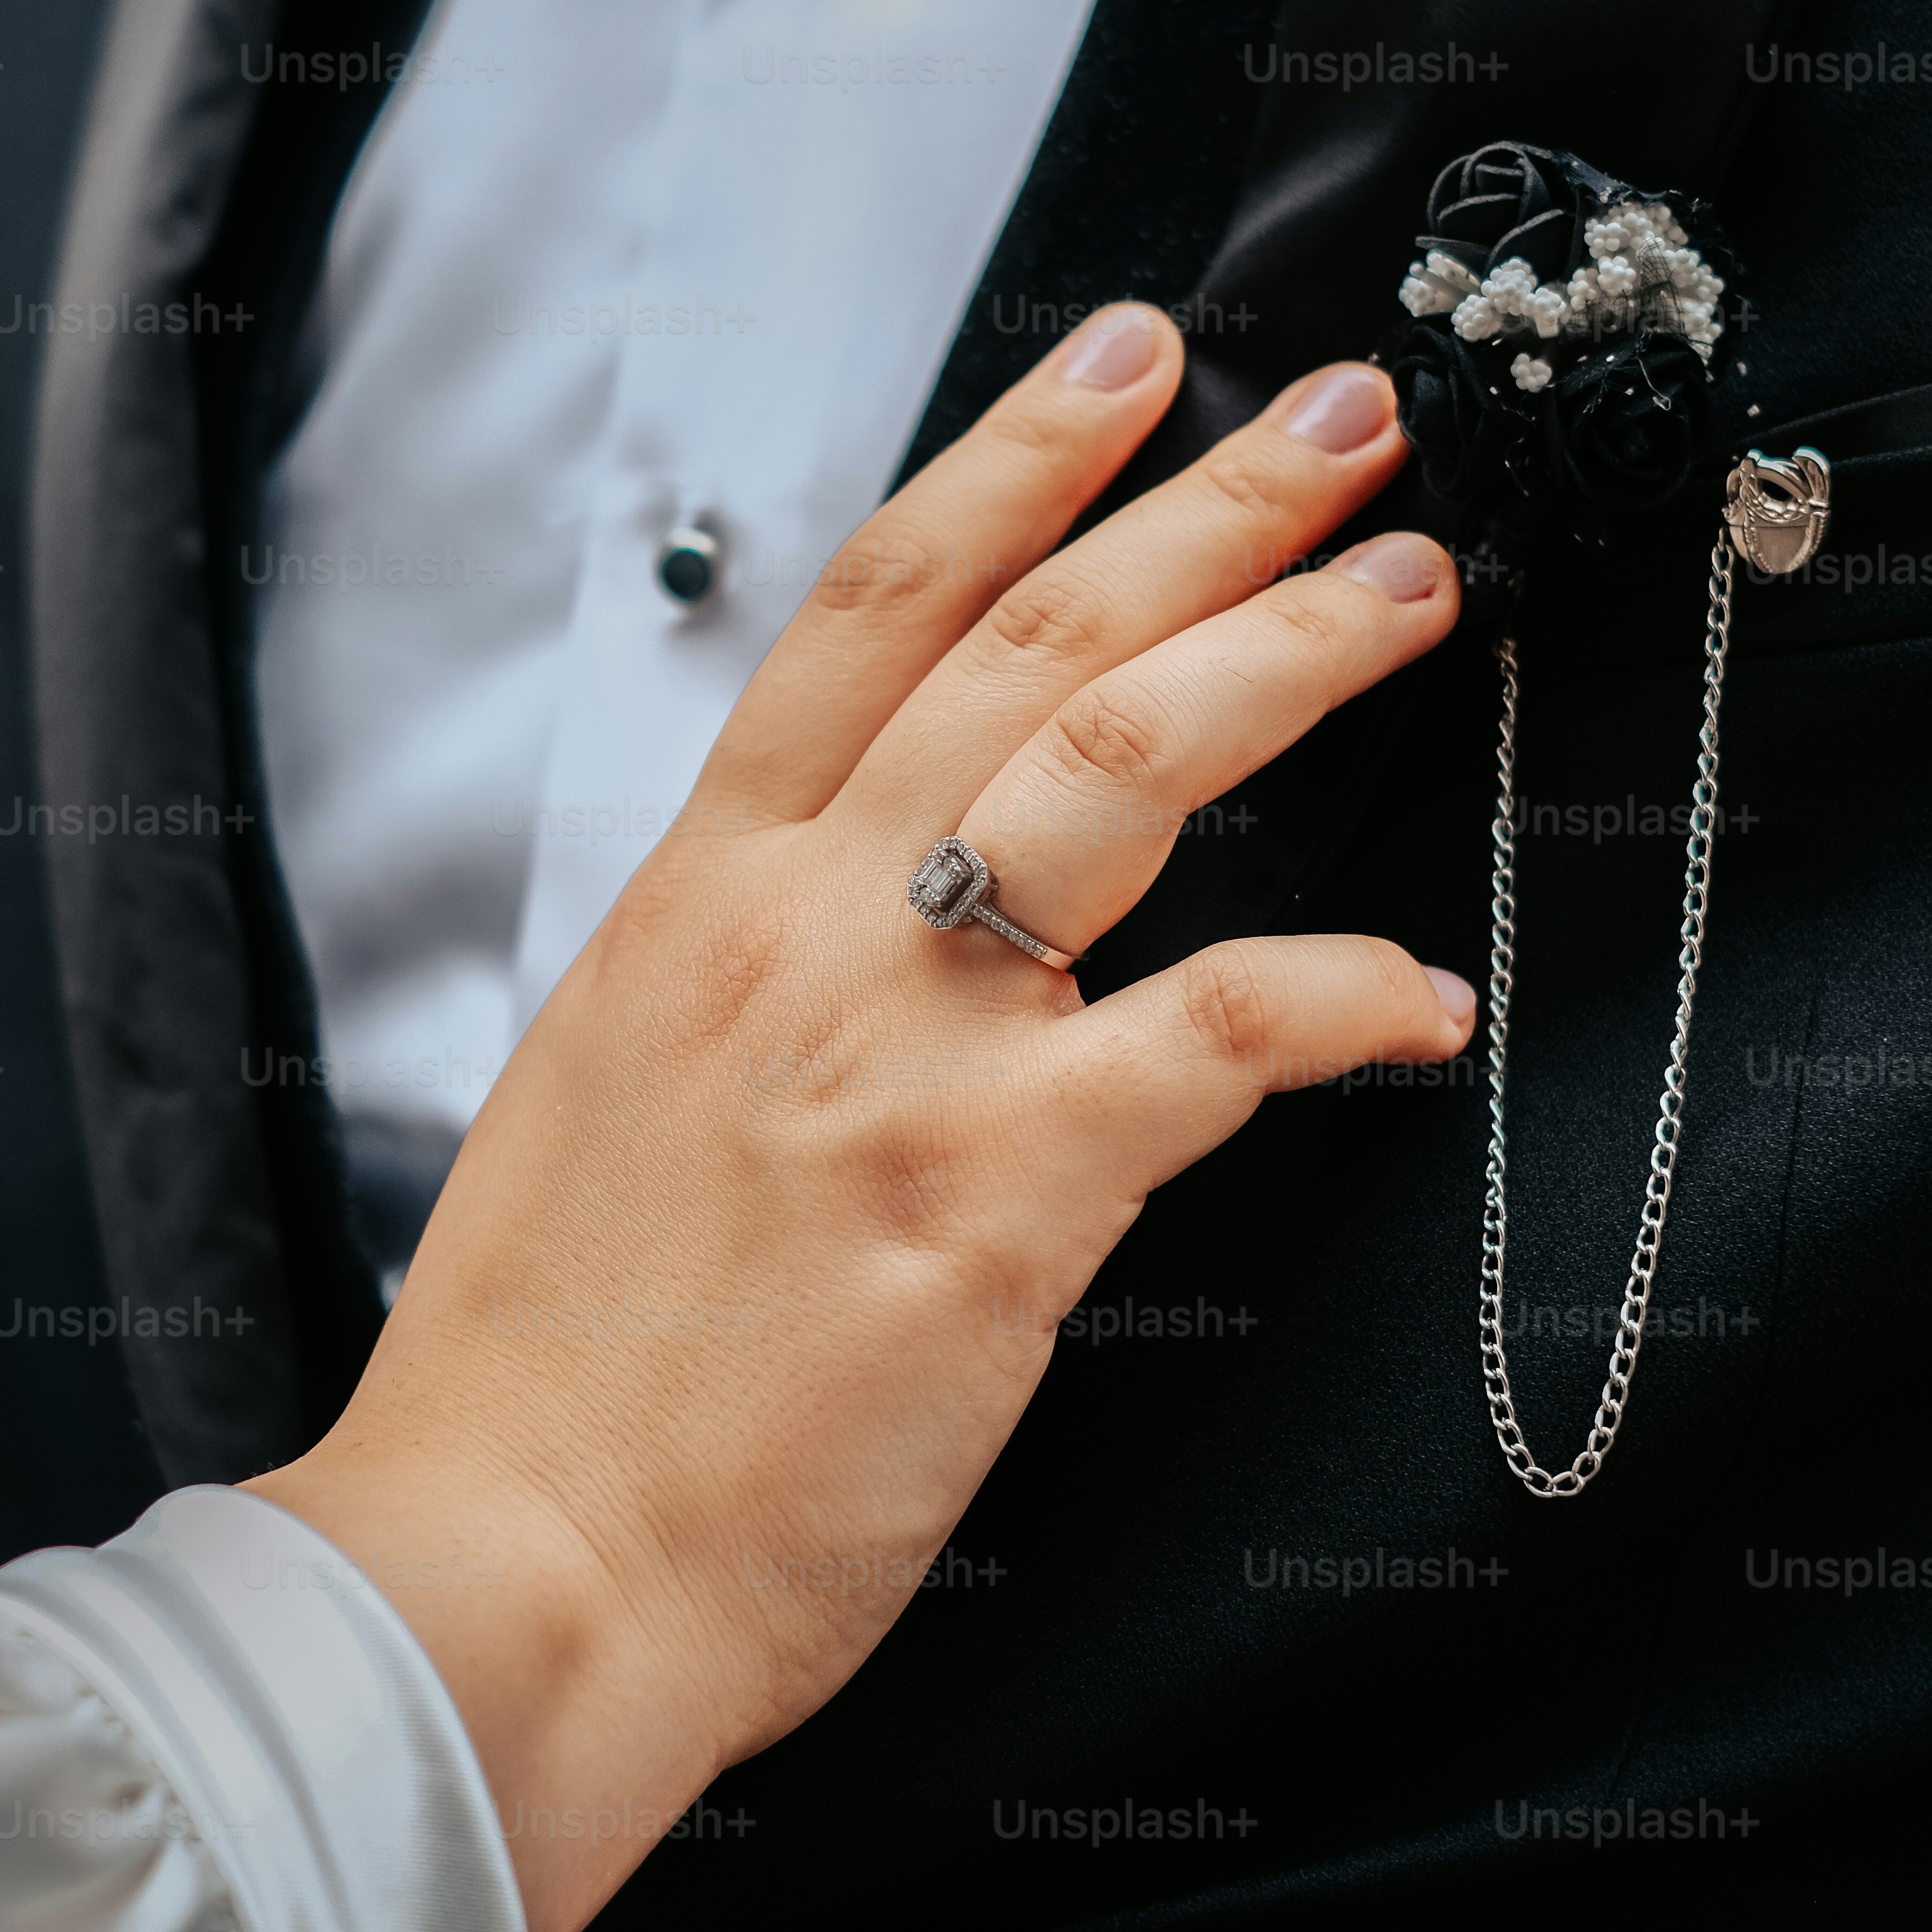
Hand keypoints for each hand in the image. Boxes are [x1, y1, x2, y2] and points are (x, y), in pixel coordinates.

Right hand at [250, 305, 1469, 1931]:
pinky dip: (1342, 997)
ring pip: (1123, 770)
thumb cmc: (555, 1373)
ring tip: (1405, 588)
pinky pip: (1215, 1035)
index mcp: (700, 900)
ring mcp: (897, 1050)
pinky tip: (1423, 998)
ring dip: (1286, 656)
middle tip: (1346, 426)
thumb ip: (746, 979)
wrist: (508, 1569)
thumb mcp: (612, 1099)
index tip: (1125, 361)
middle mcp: (800, 933)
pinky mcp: (994, 1195)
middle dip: (1207, 508)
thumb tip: (873, 925)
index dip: (1011, 461)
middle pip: (1030, 646)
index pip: (868, 610)